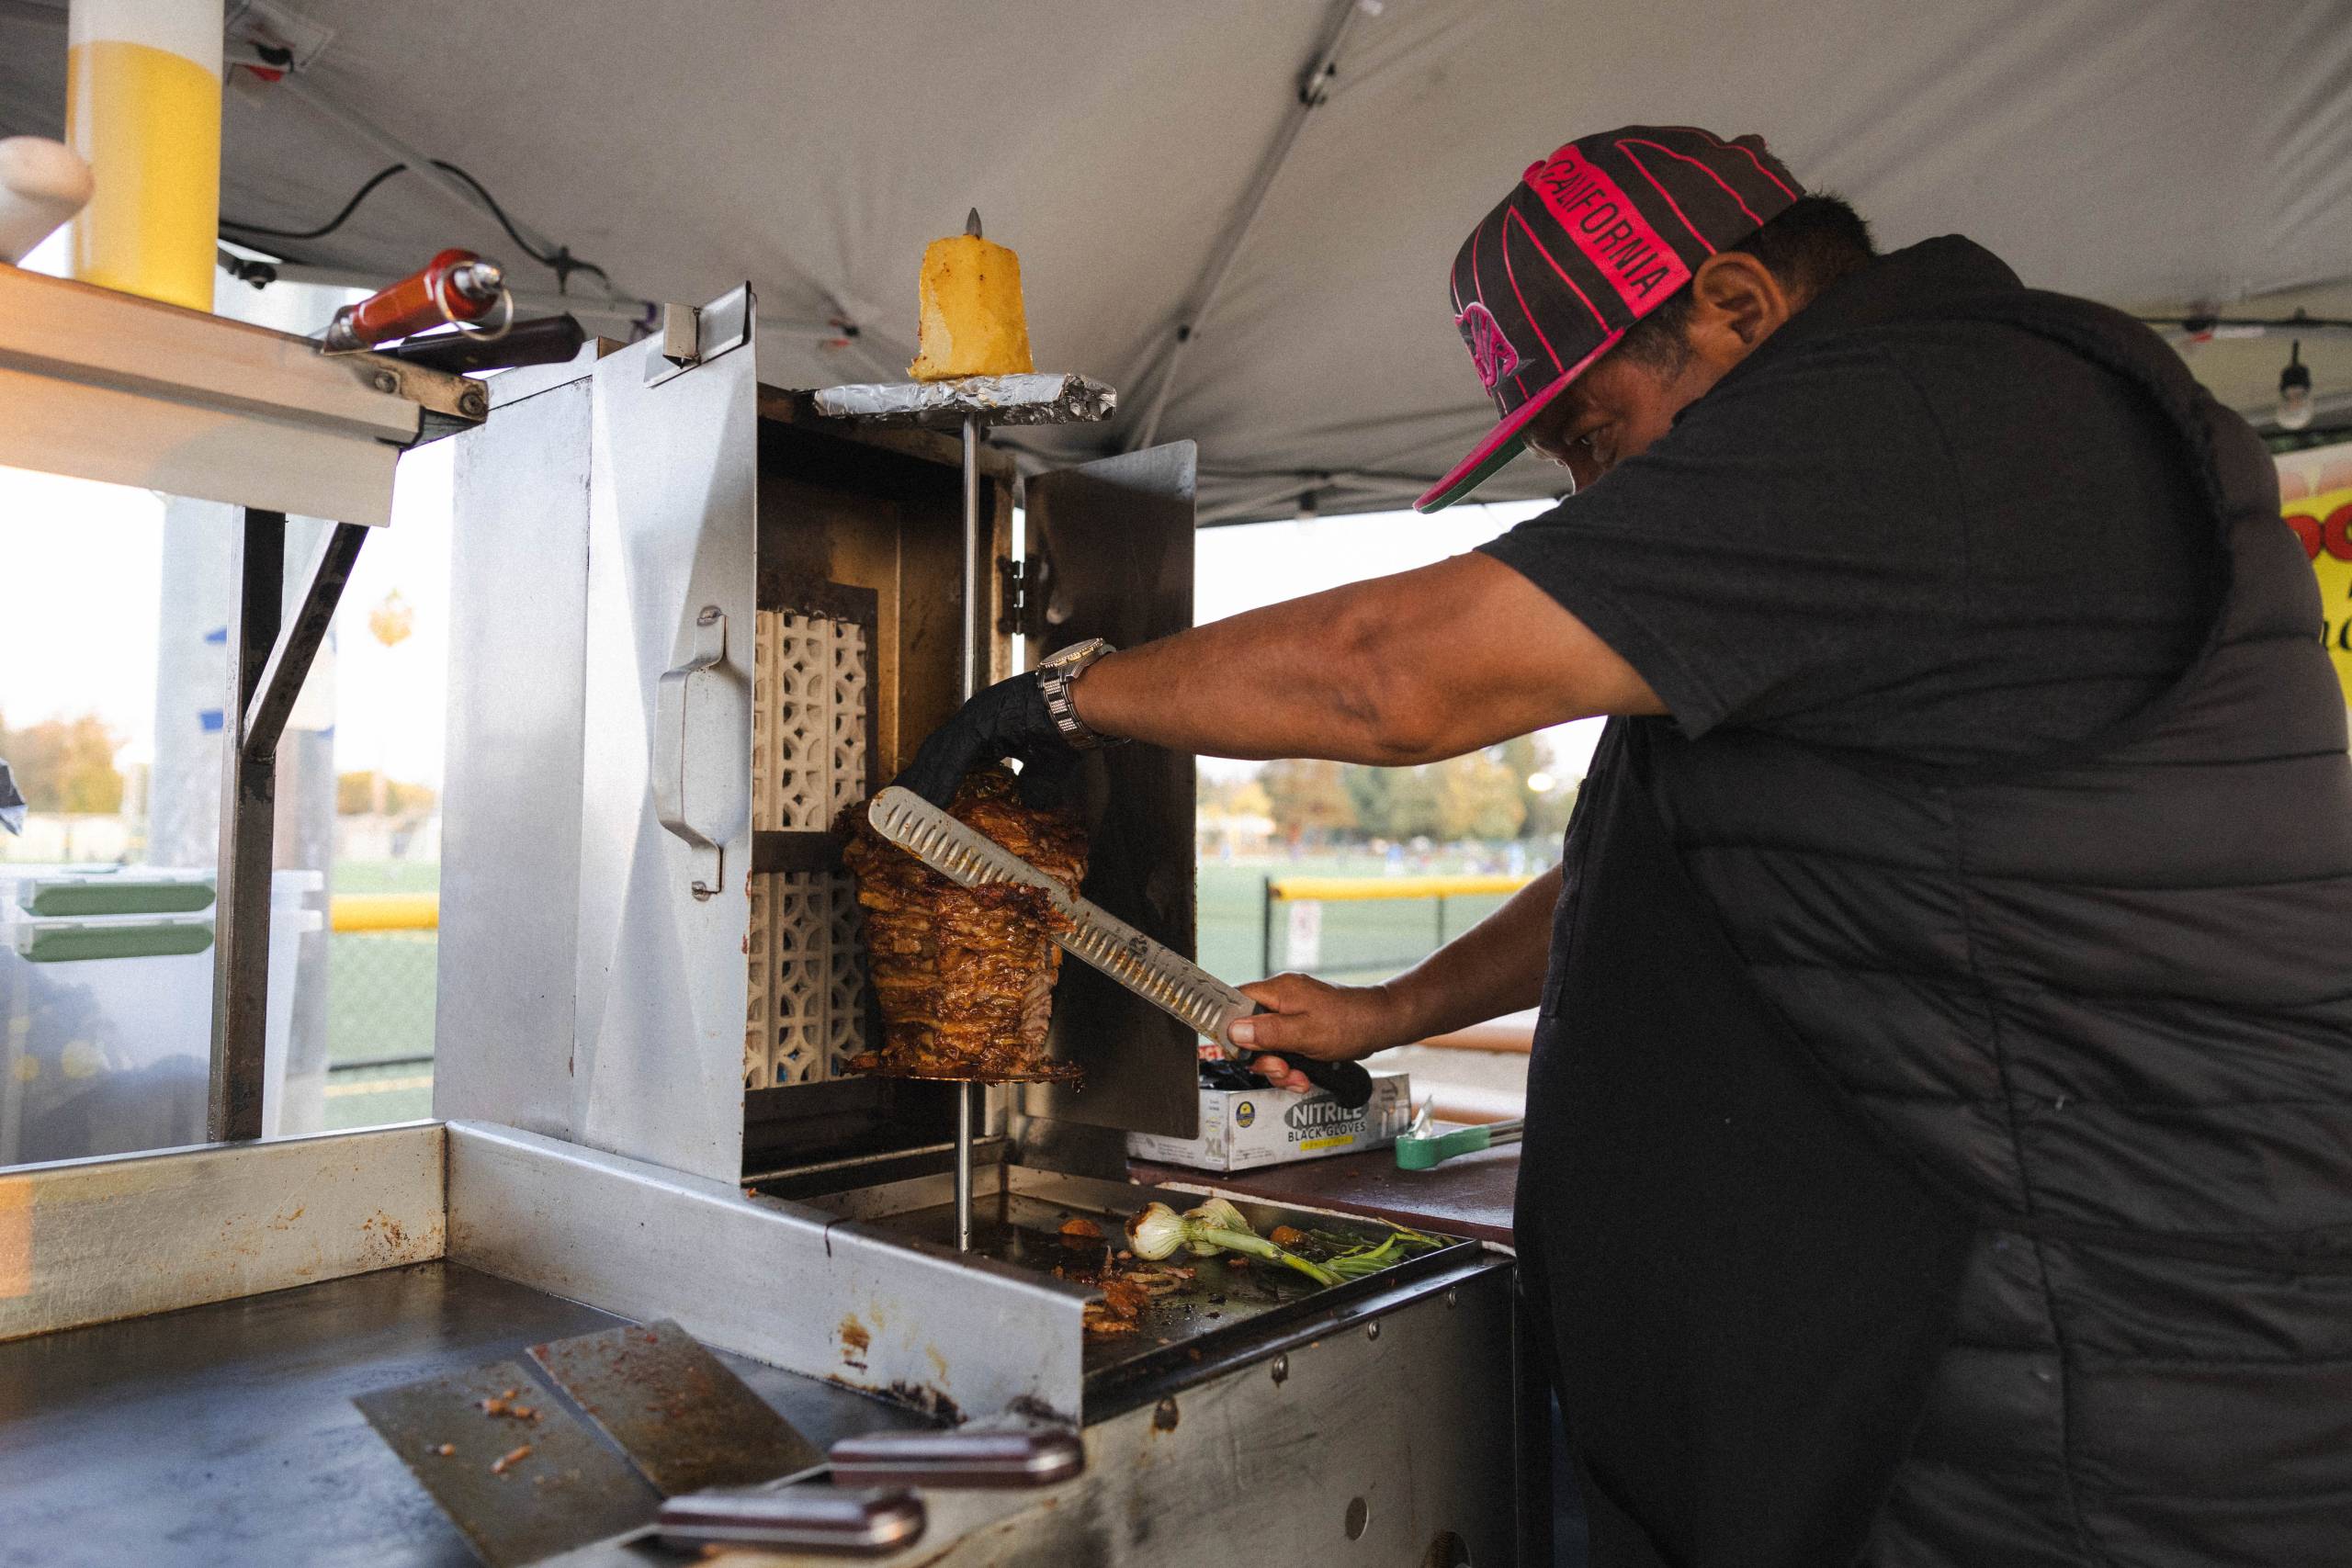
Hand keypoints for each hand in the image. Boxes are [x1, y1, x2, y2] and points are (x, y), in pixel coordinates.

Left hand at [892, 672, 1079, 809]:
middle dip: (919, 777)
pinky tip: (931, 799)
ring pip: (939, 752)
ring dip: (923, 781)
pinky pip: (954, 755)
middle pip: (937, 751)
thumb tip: (1032, 805)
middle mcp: (976, 716)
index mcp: (987, 723)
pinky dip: (942, 778)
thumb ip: (1034, 785)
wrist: (1085, 705)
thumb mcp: (1047, 766)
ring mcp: (975, 716)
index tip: (920, 794)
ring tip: (907, 807)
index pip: (951, 752)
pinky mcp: (980, 721)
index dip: (934, 773)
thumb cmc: (1071, 728)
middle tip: (898, 802)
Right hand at [1215, 972, 1422, 1092]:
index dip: (1229, 1029)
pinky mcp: (1300, 1027)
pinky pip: (1284, 1048)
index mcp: (1276, 991)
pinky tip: (1305, 1076)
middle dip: (1263, 1058)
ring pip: (1266, 1045)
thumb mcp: (1304, 1032)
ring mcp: (1290, 1013)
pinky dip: (1291, 1066)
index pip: (1233, 1003)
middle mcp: (1280, 999)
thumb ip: (1267, 1032)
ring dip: (1279, 1068)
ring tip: (1298, 1078)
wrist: (1381, 1024)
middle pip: (1249, 1031)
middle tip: (1282, 1070)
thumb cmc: (1349, 1023)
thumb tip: (1233, 1031)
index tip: (1240, 1053)